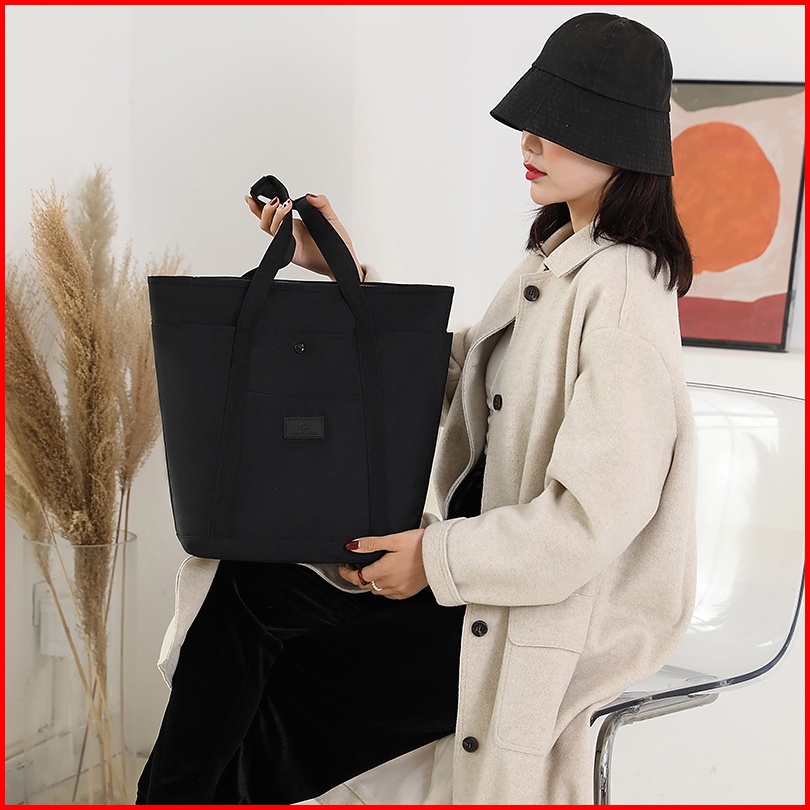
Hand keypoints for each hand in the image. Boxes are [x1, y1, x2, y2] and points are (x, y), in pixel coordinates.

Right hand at [245, 193, 363, 280]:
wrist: (344, 261)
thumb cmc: (338, 242)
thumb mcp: (331, 217)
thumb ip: (322, 204)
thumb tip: (310, 195)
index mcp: (296, 223)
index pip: (273, 213)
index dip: (259, 206)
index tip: (251, 197)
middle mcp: (290, 232)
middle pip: (266, 221)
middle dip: (265, 209)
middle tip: (276, 201)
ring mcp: (291, 242)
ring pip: (271, 229)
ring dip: (274, 216)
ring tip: (285, 207)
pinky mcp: (293, 253)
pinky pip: (280, 243)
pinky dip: (279, 233)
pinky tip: (286, 224)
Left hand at [337, 529, 427, 599]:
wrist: (442, 554)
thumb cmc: (421, 545)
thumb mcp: (394, 539)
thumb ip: (371, 544)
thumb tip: (353, 546)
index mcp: (383, 571)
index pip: (357, 577)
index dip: (347, 572)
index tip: (344, 566)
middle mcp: (390, 584)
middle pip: (365, 585)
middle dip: (357, 577)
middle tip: (354, 566)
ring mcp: (399, 590)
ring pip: (377, 591)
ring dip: (370, 583)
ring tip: (370, 570)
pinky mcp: (408, 592)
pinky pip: (389, 595)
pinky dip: (383, 588)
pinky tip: (386, 578)